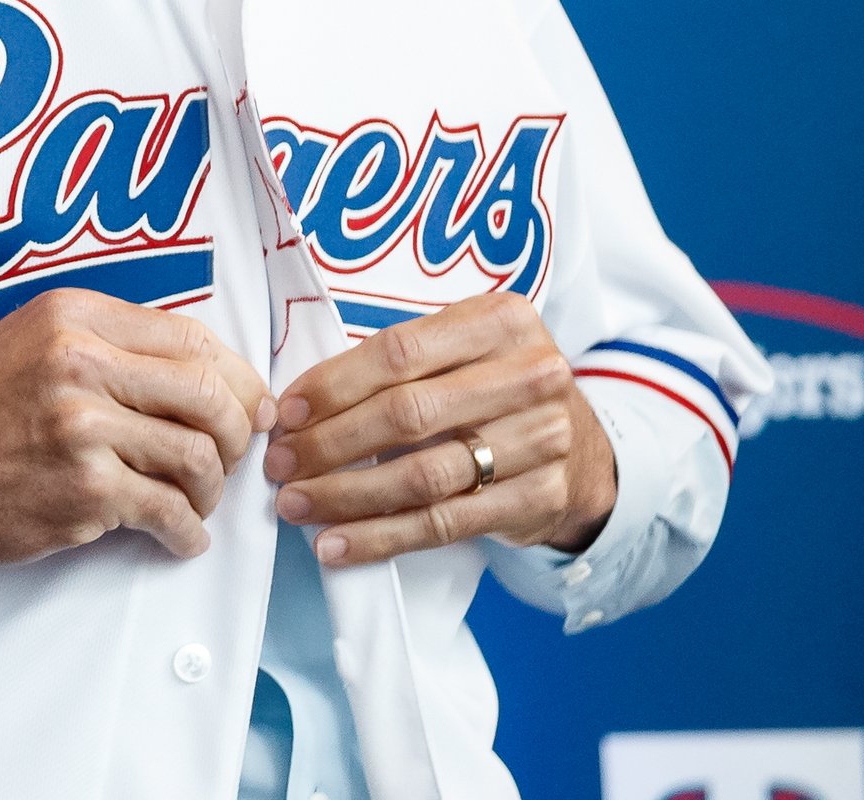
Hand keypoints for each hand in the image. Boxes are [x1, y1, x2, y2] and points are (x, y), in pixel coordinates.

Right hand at [0, 288, 274, 571]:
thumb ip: (107, 342)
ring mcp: (82, 428)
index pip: (192, 337)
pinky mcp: (81, 491)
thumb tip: (202, 370)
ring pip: (196, 454)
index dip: (235, 375)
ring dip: (211, 488)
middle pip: (207, 393)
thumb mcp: (32, 340)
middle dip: (236, 433)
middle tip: (233, 458)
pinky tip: (179, 537)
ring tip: (196, 502)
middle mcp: (82, 362)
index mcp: (74, 315)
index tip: (248, 403)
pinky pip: (167, 511)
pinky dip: (187, 532)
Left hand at [263, 292, 616, 564]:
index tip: (289, 411)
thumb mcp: (466, 347)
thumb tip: (300, 402)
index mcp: (501, 320)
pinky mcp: (537, 500)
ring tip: (297, 506)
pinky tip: (338, 544)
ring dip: (348, 496)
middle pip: (408, 415)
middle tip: (281, 464)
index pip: (400, 351)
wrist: (581, 448)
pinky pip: (444, 524)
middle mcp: (530, 376)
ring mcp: (541, 441)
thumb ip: (403, 361)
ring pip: (422, 476)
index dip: (336, 384)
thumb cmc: (495, 387)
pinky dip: (382, 538)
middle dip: (332, 443)